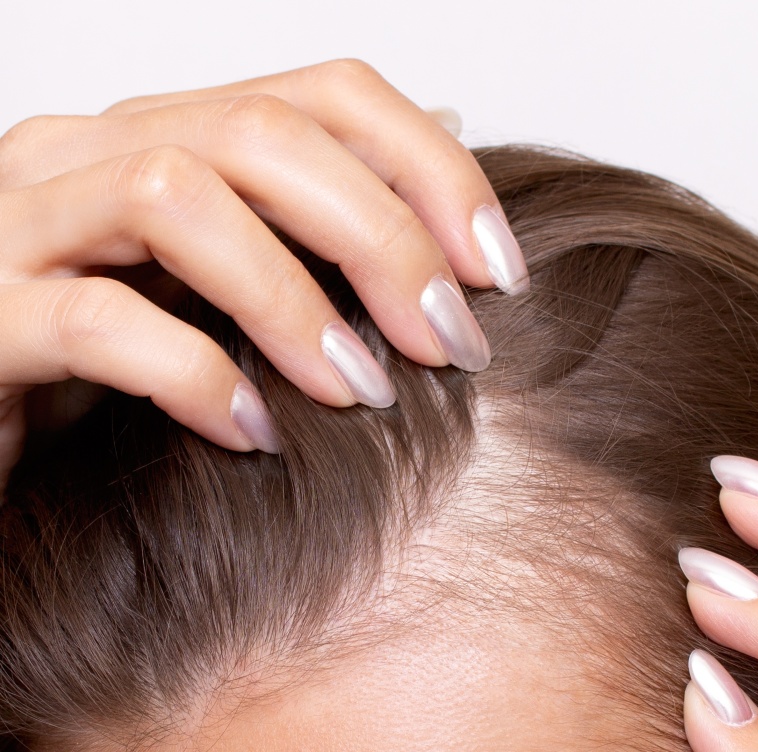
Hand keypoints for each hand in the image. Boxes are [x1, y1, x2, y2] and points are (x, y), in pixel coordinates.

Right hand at [0, 60, 526, 488]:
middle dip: (385, 239)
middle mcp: (89, 153)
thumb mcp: (218, 282)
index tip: (497, 274)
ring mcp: (22, 226)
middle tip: (450, 344)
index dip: (431, 171)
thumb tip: (448, 139)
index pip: (326, 95)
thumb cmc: (104, 358)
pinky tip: (254, 435)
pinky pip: (95, 321)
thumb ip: (311, 218)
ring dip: (294, 303)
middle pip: (266, 134)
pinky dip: (194, 376)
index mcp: (161, 136)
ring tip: (361, 394)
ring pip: (177, 199)